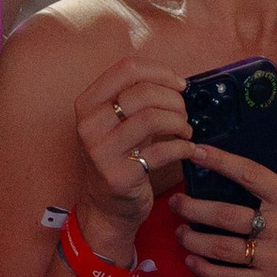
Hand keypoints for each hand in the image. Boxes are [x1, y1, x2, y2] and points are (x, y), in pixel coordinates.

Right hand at [69, 46, 193, 261]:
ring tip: (186, 131)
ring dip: (179, 122)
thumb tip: (176, 81)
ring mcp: (101, 152)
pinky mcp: (120, 176)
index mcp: (87, 104)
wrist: (105, 207)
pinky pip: (162, 151)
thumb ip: (136, 99)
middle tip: (184, 113)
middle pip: (142, 92)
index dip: (160, 72)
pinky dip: (183, 147)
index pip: (126, 69)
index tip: (179, 84)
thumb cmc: (119, 157)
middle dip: (174, 100)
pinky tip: (188, 149)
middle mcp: (89, 125)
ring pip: (152, 118)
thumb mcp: (116, 123)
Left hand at [175, 115, 276, 276]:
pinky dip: (205, 268)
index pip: (249, 174)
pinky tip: (192, 259)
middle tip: (175, 201)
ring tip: (180, 231)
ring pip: (221, 247)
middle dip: (193, 207)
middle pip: (225, 214)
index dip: (220, 162)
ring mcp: (273, 259)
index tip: (195, 151)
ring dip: (193, 239)